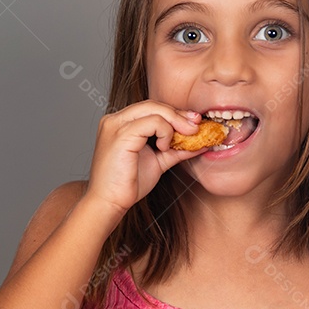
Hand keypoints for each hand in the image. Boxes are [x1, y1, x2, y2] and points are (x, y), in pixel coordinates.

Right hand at [82, 100, 208, 216]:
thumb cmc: (128, 184)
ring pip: (154, 109)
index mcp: (120, 123)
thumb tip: (198, 142)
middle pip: (154, 105)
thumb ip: (174, 149)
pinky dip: (165, 132)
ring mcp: (116, 125)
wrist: (109, 202)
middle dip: (179, 114)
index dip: (174, 114)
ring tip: (185, 138)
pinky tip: (164, 147)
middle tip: (197, 127)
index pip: (151, 108)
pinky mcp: (121, 134)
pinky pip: (152, 122)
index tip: (194, 124)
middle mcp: (115, 120)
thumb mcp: (157, 161)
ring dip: (176, 122)